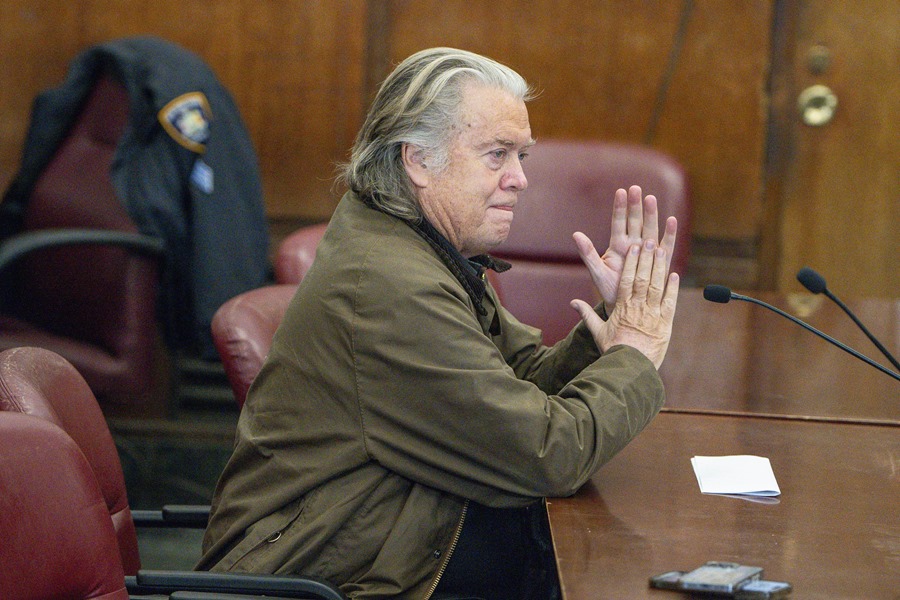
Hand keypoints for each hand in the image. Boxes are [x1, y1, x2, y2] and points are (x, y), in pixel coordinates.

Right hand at [571, 238, 678, 368]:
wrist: (631, 368)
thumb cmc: (614, 350)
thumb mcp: (598, 332)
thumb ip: (587, 315)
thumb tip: (572, 303)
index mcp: (623, 308)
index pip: (627, 280)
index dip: (632, 263)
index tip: (634, 248)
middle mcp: (639, 308)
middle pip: (643, 278)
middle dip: (646, 258)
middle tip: (649, 241)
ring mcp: (654, 315)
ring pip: (657, 286)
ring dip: (659, 267)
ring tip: (661, 251)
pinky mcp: (666, 324)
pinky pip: (670, 302)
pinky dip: (673, 287)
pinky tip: (674, 274)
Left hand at [573, 185, 677, 307]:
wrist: (625, 305)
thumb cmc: (609, 288)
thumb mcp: (597, 271)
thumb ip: (587, 253)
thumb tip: (575, 234)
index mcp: (618, 245)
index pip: (618, 223)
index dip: (620, 208)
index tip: (621, 191)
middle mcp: (634, 244)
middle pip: (635, 221)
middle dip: (636, 205)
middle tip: (636, 189)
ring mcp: (648, 251)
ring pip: (651, 229)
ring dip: (651, 214)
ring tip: (651, 199)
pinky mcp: (660, 261)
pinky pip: (666, 246)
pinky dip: (669, 234)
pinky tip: (671, 220)